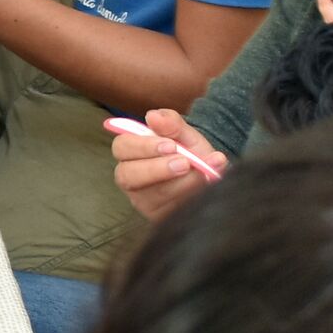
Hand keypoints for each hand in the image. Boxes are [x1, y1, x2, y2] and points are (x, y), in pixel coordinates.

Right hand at [110, 109, 226, 221]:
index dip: (143, 147)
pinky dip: (188, 198)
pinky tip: (204, 188)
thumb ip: (171, 123)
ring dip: (177, 184)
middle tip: (184, 163)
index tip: (170, 145)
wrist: (209, 175)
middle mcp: (130, 177)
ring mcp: (142, 200)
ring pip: (149, 196)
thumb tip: (152, 116)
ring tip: (200, 175)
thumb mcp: (185, 135)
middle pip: (126, 175)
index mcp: (131, 152)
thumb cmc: (190, 152)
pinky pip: (167, 212)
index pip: (122, 147)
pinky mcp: (157, 217)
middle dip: (155, 169)